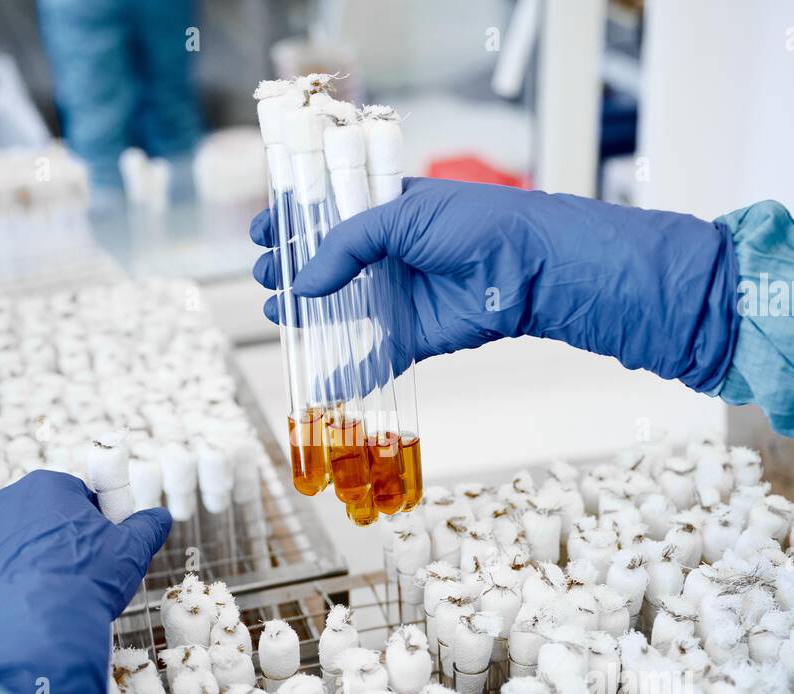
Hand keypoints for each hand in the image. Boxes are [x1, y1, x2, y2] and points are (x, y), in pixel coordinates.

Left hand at [0, 471, 170, 693]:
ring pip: (11, 549)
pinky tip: (24, 613)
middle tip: (79, 578)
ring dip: (29, 567)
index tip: (101, 551)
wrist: (33, 631)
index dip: (93, 525)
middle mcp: (4, 504)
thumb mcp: (130, 551)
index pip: (75, 497)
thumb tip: (160, 517)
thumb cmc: (86, 580)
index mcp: (47, 488)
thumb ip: (146, 528)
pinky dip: (3, 592)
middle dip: (58, 544)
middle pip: (40, 520)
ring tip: (50, 600)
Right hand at [251, 177, 738, 391]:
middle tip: (265, 275)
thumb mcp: (402, 216)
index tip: (262, 231)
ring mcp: (399, 296)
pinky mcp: (414, 337)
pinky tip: (319, 382)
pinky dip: (347, 374)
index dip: (293, 223)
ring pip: (342, 311)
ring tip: (278, 311)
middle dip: (292, 270)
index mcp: (387, 212)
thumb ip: (346, 246)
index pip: (327, 216)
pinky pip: (373, 357)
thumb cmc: (476, 225)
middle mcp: (389, 255)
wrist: (531, 267)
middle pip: (327, 266)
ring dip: (308, 315)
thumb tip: (304, 283)